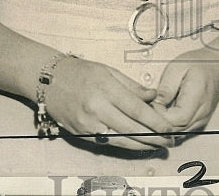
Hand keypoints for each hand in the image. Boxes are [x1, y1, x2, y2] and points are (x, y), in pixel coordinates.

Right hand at [44, 56, 176, 150]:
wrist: (49, 80)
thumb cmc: (81, 72)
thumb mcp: (109, 71)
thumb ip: (132, 86)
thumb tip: (154, 96)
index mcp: (106, 89)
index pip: (136, 109)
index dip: (155, 121)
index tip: (169, 127)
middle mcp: (97, 108)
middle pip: (131, 128)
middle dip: (153, 137)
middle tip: (169, 141)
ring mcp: (87, 123)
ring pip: (120, 139)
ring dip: (141, 145)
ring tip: (158, 146)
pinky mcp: (81, 133)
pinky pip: (107, 141)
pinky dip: (124, 145)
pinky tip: (136, 145)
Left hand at [152, 47, 218, 135]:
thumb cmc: (199, 64)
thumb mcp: (177, 67)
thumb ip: (166, 87)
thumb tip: (155, 105)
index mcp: (198, 96)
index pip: (177, 119)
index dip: (160, 116)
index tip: (151, 104)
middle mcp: (202, 112)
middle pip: (176, 130)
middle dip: (158, 123)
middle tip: (149, 108)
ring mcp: (201, 120)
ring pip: (177, 134)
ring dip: (163, 126)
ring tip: (155, 111)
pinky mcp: (198, 123)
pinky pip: (181, 131)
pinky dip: (170, 127)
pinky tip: (163, 115)